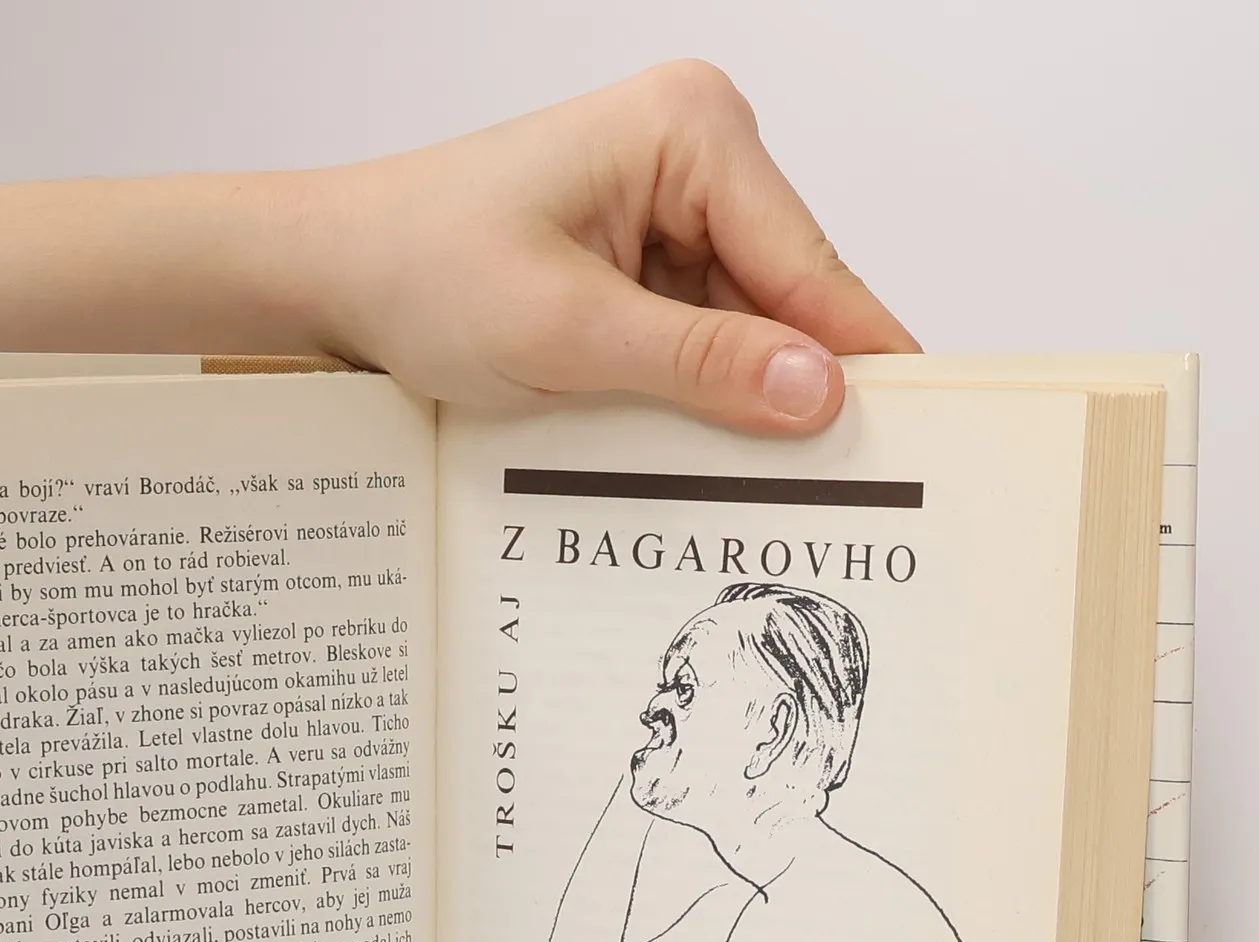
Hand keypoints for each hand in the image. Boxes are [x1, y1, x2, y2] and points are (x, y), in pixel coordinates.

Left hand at [310, 61, 917, 433]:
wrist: (335, 274)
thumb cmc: (422, 271)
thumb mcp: (568, 331)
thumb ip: (700, 363)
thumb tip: (820, 393)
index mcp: (691, 132)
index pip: (807, 263)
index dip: (858, 358)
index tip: (923, 435)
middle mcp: (696, 152)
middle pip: (789, 295)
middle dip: (795, 386)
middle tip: (836, 493)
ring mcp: (671, 205)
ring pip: (749, 326)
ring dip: (740, 400)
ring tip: (762, 488)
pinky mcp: (643, 257)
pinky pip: (702, 336)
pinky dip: (699, 394)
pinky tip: (699, 450)